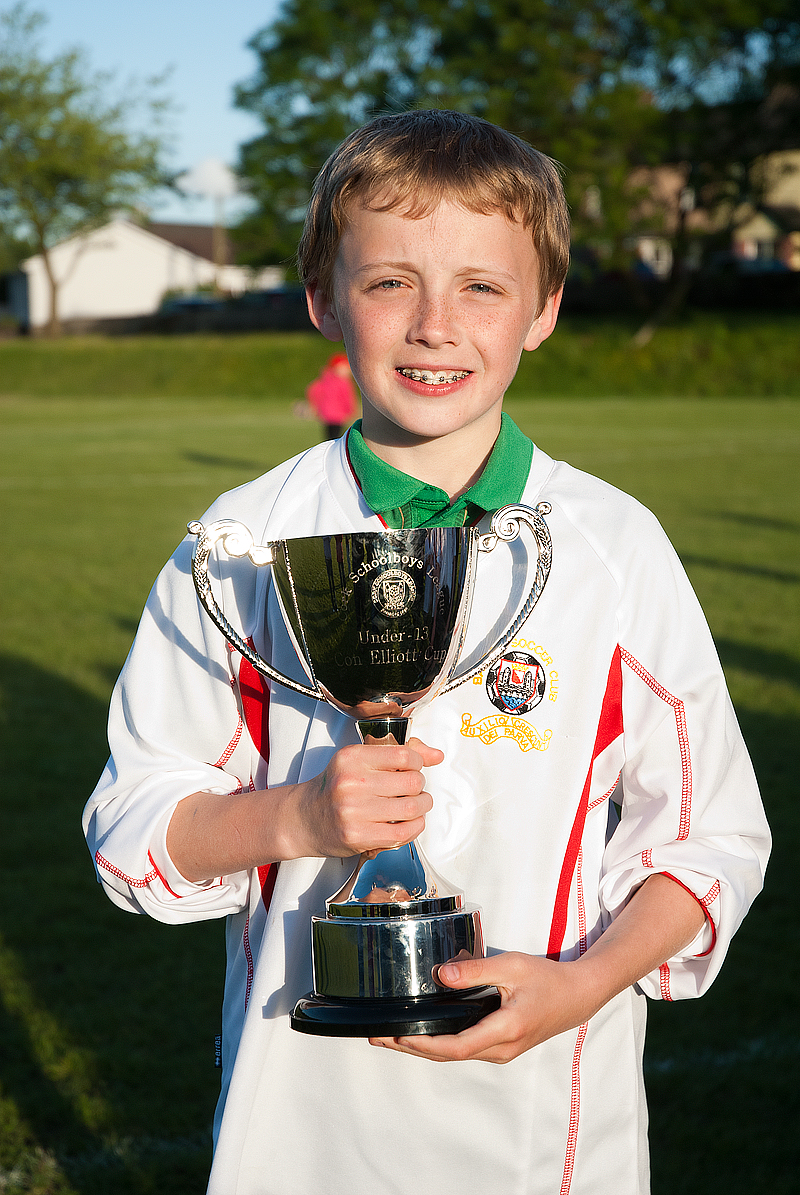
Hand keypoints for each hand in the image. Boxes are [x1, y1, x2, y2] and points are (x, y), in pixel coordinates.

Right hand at [293, 737, 443, 858]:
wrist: (304, 818)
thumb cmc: (334, 787)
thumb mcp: (359, 760)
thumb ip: (399, 753)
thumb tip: (436, 755)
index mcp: (352, 757)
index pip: (404, 755)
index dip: (417, 763)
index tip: (413, 768)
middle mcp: (352, 782)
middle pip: (412, 782)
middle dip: (420, 787)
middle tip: (415, 790)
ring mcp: (354, 811)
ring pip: (412, 808)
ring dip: (422, 807)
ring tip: (415, 806)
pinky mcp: (358, 836)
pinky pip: (403, 833)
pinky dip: (414, 827)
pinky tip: (409, 822)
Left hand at [369, 874, 707, 1061]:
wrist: (579, 995)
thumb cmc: (547, 979)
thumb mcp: (511, 967)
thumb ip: (475, 971)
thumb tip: (441, 975)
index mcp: (503, 1030)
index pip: (452, 1046)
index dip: (420, 1043)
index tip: (393, 1035)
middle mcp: (500, 1048)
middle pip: (447, 1054)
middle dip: (410, 1047)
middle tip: (378, 1036)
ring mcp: (501, 1050)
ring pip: (454, 1054)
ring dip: (422, 1046)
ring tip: (392, 1034)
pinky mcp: (501, 1045)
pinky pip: (464, 1048)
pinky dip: (439, 1043)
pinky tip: (423, 1031)